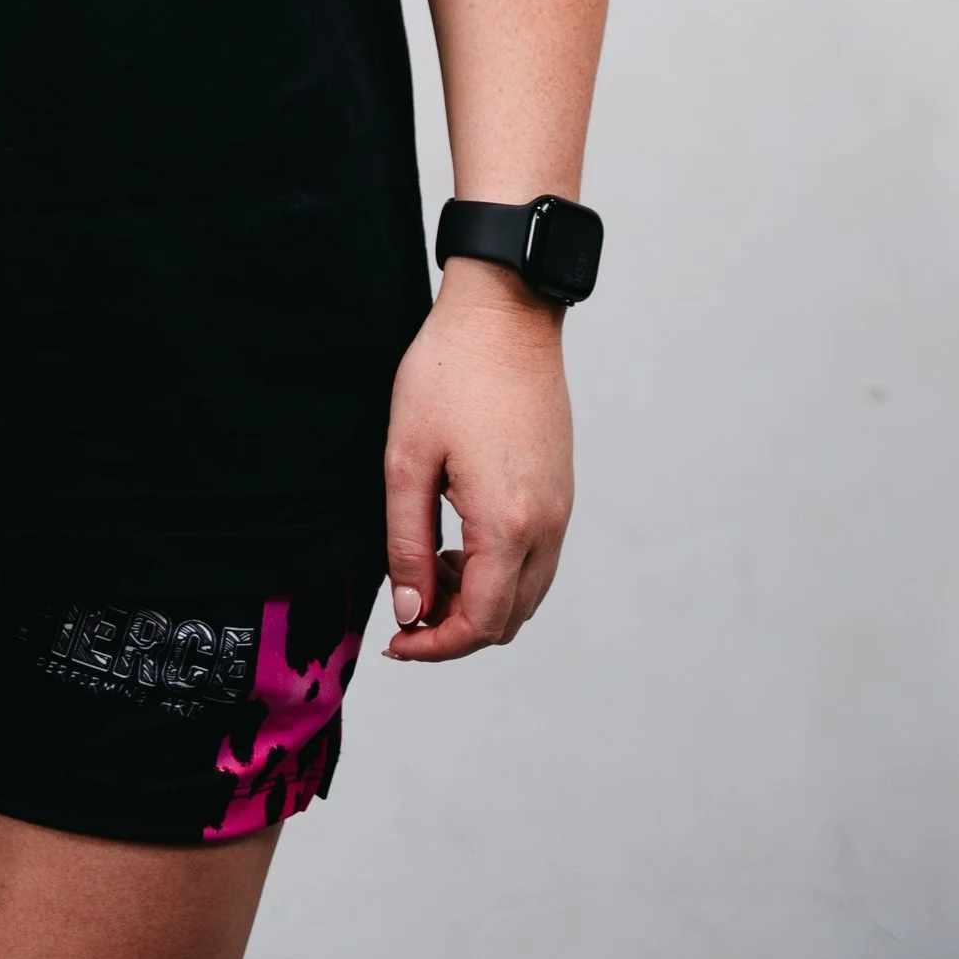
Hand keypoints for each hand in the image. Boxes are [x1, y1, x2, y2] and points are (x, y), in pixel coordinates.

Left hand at [382, 263, 572, 662]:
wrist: (505, 312)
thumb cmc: (449, 372)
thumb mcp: (407, 458)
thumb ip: (406, 544)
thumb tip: (410, 611)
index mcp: (508, 524)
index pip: (480, 623)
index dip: (435, 646)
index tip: (397, 641)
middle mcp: (547, 526)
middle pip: (509, 619)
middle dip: (456, 630)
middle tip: (406, 608)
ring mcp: (561, 507)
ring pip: (527, 594)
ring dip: (480, 602)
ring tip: (428, 570)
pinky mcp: (561, 488)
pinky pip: (538, 560)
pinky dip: (501, 572)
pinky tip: (458, 542)